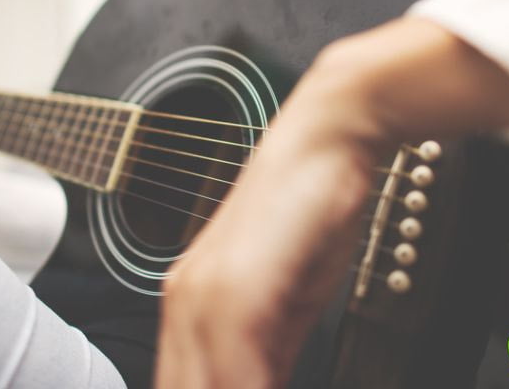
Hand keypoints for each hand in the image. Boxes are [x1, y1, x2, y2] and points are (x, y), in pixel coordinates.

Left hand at [155, 61, 378, 387]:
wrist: (326, 143)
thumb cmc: (309, 215)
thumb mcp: (284, 303)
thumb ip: (265, 356)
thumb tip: (258, 384)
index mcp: (190, 306)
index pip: (182, 387)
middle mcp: (185, 303)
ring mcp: (206, 297)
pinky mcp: (236, 291)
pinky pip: (236, 378)